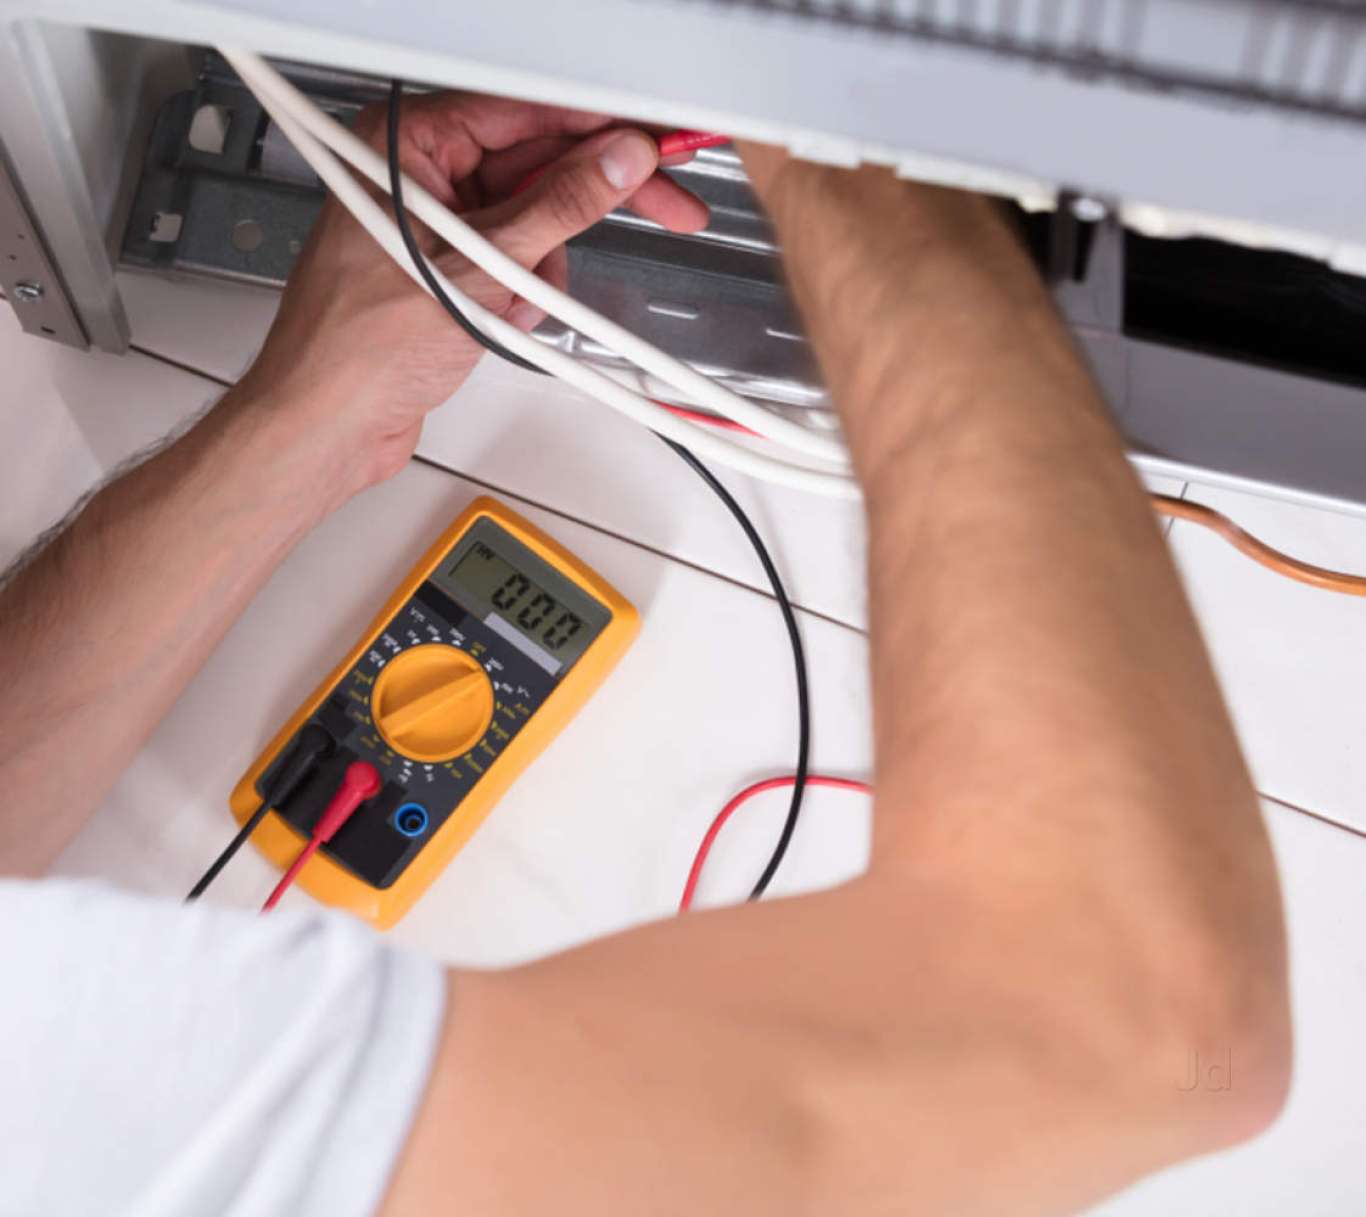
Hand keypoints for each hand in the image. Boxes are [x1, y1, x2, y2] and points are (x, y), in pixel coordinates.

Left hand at [236, 91, 709, 504]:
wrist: (330, 421)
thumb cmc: (358, 346)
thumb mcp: (479, 268)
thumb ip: (557, 207)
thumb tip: (614, 164)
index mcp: (405, 146)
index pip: (524, 113)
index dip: (599, 129)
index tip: (652, 143)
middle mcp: (416, 176)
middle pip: (536, 166)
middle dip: (584, 205)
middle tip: (666, 205)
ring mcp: (432, 225)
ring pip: (532, 222)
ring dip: (542, 269)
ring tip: (517, 303)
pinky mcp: (445, 269)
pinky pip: (513, 262)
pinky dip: (523, 294)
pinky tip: (502, 321)